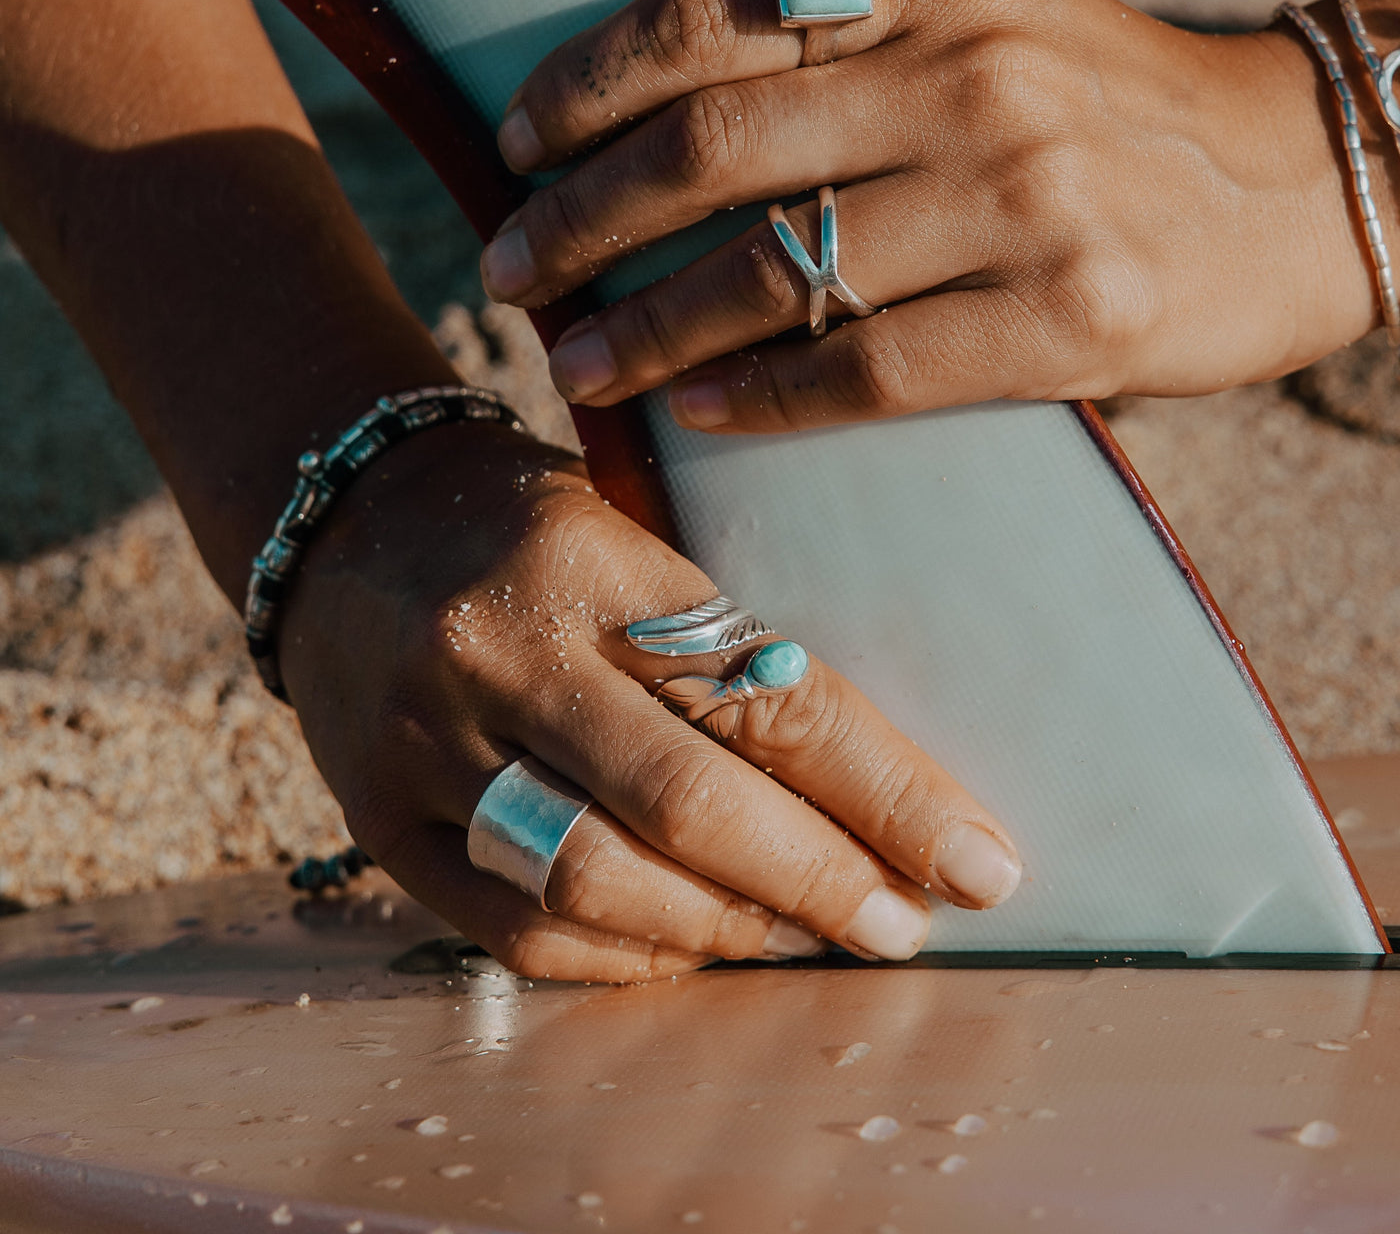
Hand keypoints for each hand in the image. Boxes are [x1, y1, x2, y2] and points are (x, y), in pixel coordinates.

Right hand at [277, 422, 1020, 981]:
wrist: (347, 525)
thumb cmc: (524, 525)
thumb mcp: (631, 533)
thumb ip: (723, 643)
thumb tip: (861, 779)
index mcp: (591, 562)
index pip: (767, 694)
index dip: (886, 790)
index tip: (975, 857)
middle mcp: (504, 654)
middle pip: (690, 804)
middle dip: (822, 880)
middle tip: (903, 923)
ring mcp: (428, 746)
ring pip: (600, 878)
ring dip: (729, 929)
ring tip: (804, 936)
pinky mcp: (377, 820)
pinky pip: (516, 926)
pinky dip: (624, 954)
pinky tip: (690, 949)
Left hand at [482, 0, 1382, 432]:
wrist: (1302, 184)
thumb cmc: (1112, 117)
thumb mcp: (988, 28)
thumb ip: (851, 50)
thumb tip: (675, 123)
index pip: (712, 19)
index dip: (588, 87)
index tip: (514, 146)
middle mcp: (971, 73)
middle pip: (716, 149)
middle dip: (582, 218)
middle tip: (508, 273)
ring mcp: (1027, 197)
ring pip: (779, 269)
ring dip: (649, 328)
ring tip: (575, 365)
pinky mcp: (1073, 318)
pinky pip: (871, 366)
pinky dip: (765, 396)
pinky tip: (695, 413)